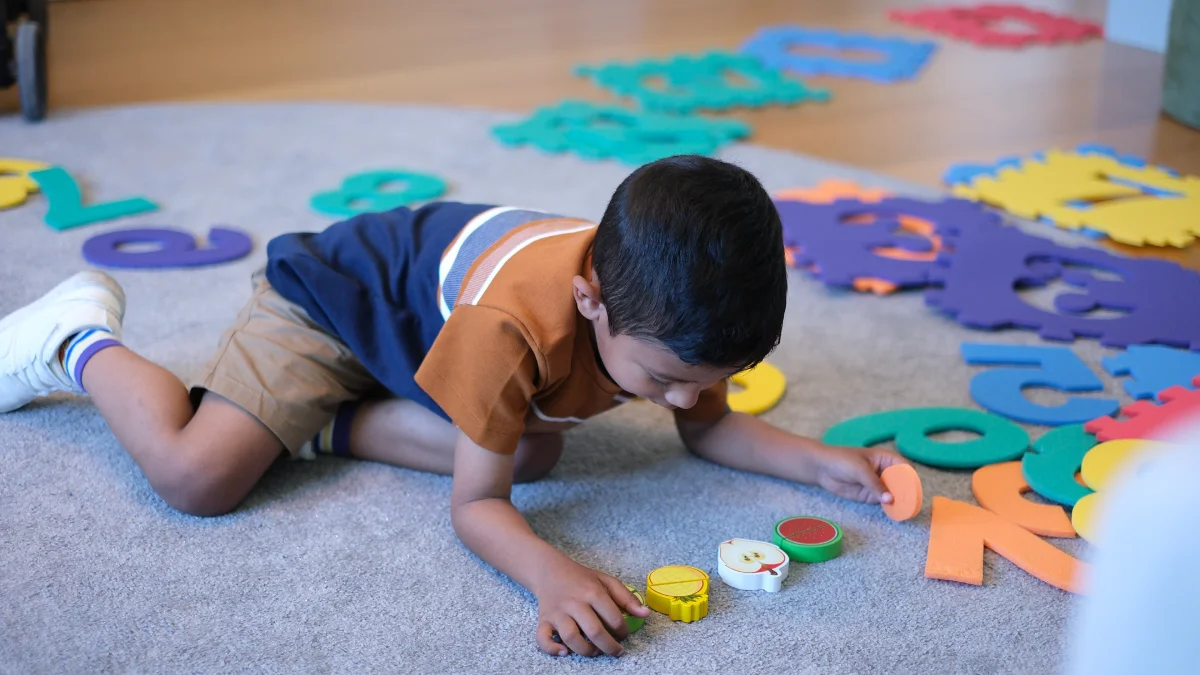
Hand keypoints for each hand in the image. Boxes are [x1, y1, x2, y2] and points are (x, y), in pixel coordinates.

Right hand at [533, 558, 649, 657]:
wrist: (549, 570)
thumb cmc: (581, 578)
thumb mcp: (605, 581)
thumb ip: (626, 598)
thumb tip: (645, 614)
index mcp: (592, 592)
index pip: (613, 617)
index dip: (623, 631)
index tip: (624, 634)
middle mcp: (574, 603)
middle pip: (594, 631)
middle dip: (609, 647)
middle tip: (617, 651)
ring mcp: (557, 612)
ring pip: (571, 637)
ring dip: (586, 650)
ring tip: (595, 651)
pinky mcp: (544, 620)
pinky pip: (542, 639)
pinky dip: (552, 649)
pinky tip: (565, 652)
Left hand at [810, 443, 907, 503]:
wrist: (822, 468)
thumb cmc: (842, 461)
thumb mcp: (860, 470)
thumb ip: (875, 484)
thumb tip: (890, 499)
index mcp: (885, 459)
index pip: (904, 467)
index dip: (911, 477)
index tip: (914, 489)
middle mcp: (885, 471)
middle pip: (902, 482)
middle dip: (907, 492)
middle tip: (912, 503)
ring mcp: (878, 484)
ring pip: (894, 493)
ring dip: (900, 500)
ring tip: (906, 510)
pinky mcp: (870, 495)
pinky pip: (883, 501)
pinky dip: (889, 506)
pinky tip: (895, 512)